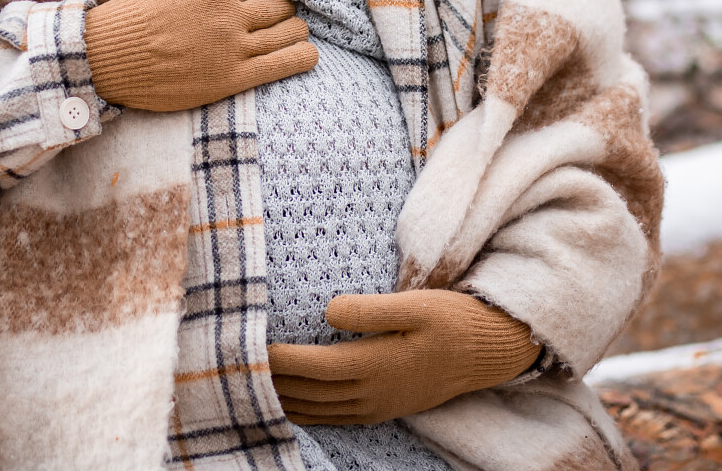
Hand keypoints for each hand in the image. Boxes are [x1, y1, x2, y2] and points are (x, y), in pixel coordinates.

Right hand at [84, 0, 315, 112]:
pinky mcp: (231, 78)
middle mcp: (230, 16)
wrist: (109, 58)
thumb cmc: (131, 21)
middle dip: (284, 10)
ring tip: (299, 32)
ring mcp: (233, 48)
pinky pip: (280, 65)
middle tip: (285, 15)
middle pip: (276, 7)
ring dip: (296, 30)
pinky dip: (301, 57)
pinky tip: (310, 55)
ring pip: (285, 33)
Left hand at [268, 291, 541, 425]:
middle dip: (269, 379)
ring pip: (314, 410)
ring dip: (280, 398)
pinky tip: (288, 402)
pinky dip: (303, 412)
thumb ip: (370, 309)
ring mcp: (375, 406)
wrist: (487, 353)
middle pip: (305, 392)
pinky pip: (331, 418)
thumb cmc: (452, 320)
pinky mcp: (381, 409)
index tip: (246, 341)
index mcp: (374, 365)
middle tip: (233, 361)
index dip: (276, 358)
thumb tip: (328, 310)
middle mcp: (369, 393)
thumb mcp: (416, 304)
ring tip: (250, 381)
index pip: (310, 366)